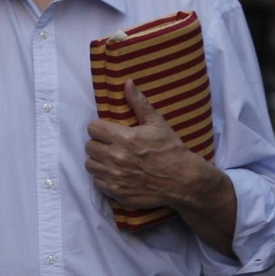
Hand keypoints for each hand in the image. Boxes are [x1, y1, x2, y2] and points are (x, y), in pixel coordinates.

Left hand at [85, 80, 210, 210]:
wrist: (185, 181)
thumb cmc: (171, 150)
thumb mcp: (157, 123)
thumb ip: (139, 103)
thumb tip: (127, 82)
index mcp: (125, 138)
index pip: (93, 128)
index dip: (99, 128)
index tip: (107, 131)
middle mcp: (117, 158)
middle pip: (89, 146)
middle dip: (98, 144)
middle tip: (110, 145)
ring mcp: (116, 177)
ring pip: (90, 165)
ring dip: (98, 161)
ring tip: (112, 160)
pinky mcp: (117, 193)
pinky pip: (97, 183)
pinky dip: (104, 179)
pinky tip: (116, 174)